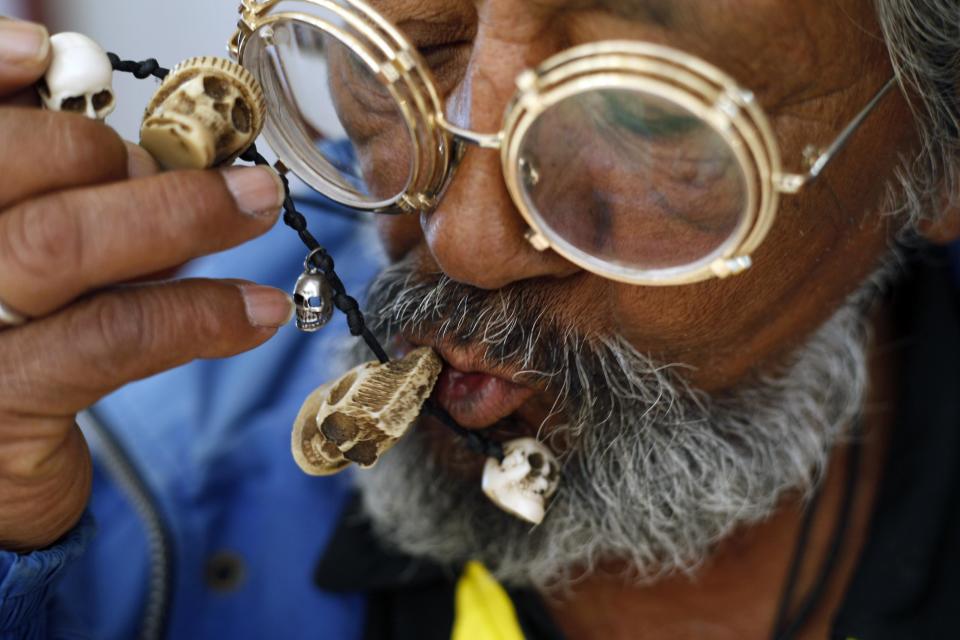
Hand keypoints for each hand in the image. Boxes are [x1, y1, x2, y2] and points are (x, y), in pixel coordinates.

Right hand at [0, 18, 292, 551]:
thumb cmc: (18, 354)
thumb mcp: (29, 267)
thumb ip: (61, 206)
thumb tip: (145, 157)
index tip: (45, 53)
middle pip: (10, 168)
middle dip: (116, 152)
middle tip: (193, 166)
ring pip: (60, 244)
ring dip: (180, 215)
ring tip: (258, 208)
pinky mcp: (5, 405)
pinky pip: (113, 337)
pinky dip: (200, 313)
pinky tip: (260, 310)